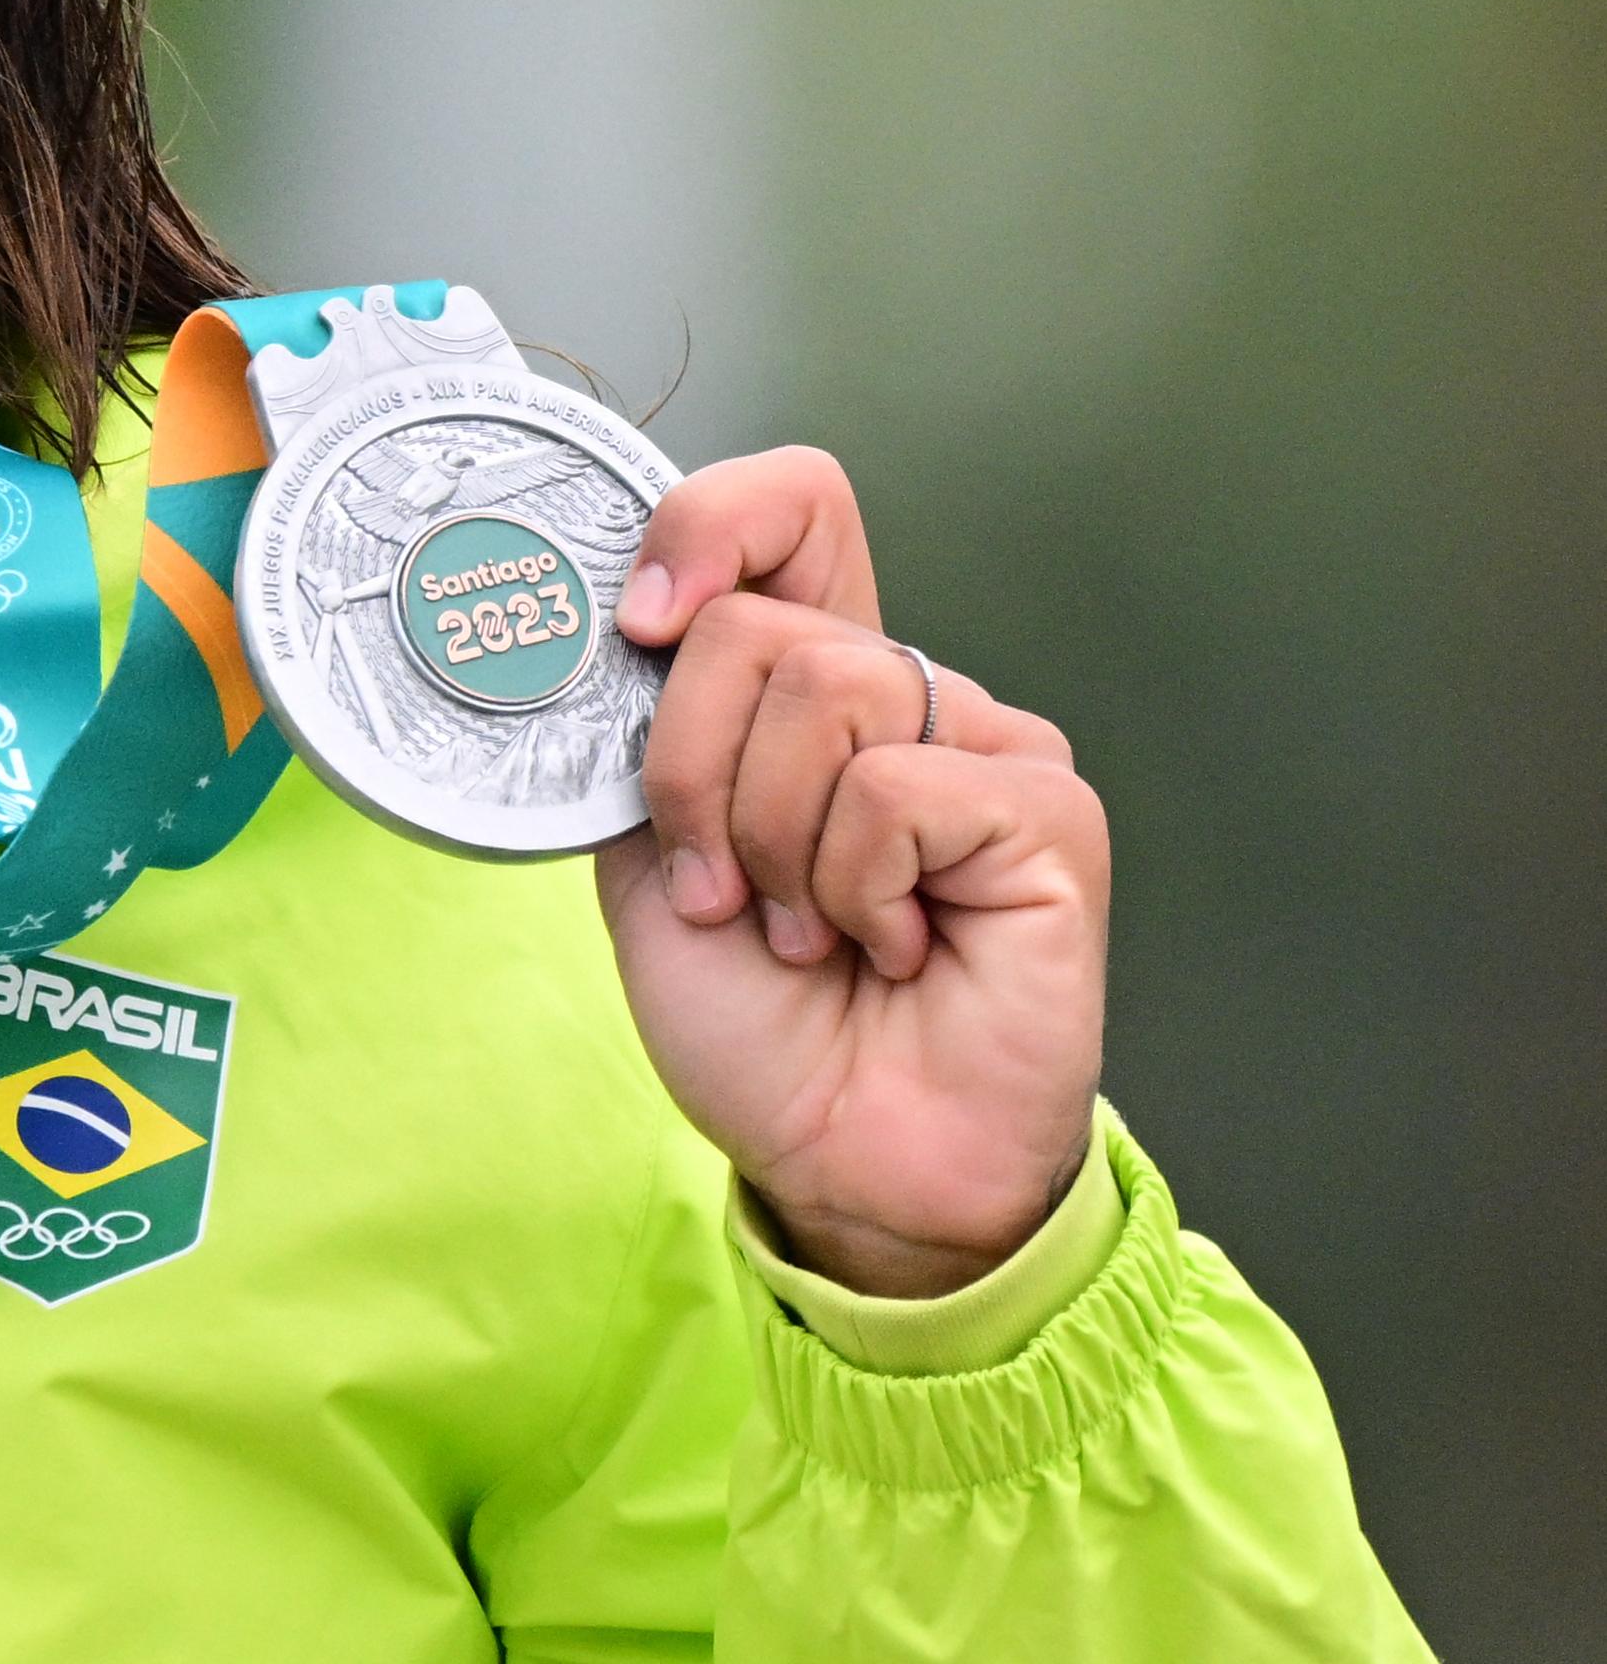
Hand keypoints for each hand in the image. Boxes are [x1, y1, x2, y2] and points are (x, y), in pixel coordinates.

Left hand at [591, 452, 1108, 1299]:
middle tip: (727, 888)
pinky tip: (891, 947)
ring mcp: (987, 743)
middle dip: (693, 774)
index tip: (641, 625)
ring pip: (825, 688)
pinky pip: (896, 788)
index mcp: (809, 685)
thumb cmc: (759, 1020)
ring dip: (770, 840)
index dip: (707, 526)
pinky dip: (853, 884)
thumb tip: (617, 635)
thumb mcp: (645, 856)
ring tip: (808, 929)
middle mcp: (906, 693)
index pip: (794, 508)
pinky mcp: (1047, 811)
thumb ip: (640, 736)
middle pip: (760, 622)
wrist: (840, 1155)